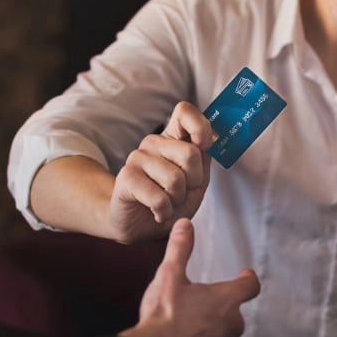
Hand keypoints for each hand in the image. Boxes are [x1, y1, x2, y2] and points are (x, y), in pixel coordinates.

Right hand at [108, 101, 213, 242]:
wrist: (141, 225)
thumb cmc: (170, 201)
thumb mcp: (196, 181)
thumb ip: (203, 160)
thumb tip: (210, 142)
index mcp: (172, 138)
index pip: (184, 111)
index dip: (200, 127)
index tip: (203, 147)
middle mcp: (153, 142)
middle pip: (190, 154)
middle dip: (194, 182)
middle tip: (181, 192)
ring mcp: (137, 157)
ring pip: (175, 179)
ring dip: (177, 200)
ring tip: (167, 203)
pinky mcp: (126, 177)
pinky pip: (159, 197)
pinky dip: (164, 211)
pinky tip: (157, 212)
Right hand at [120, 218, 259, 336]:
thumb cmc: (163, 313)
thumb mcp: (169, 274)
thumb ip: (180, 248)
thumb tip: (185, 224)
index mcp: (226, 300)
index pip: (251, 286)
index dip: (247, 279)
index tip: (244, 276)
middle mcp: (232, 324)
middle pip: (233, 311)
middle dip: (219, 306)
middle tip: (195, 302)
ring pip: (222, 333)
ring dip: (210, 328)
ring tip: (186, 325)